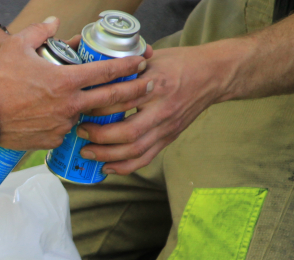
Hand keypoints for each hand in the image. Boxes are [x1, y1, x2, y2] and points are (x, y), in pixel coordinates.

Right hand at [0, 18, 151, 150]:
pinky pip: (67, 131)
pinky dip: (68, 124)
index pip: (106, 72)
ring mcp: (63, 126)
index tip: (142, 62)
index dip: (127, 66)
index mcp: (66, 81)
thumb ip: (40, 32)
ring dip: (96, 110)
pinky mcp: (52, 140)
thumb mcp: (17, 47)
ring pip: (86, 117)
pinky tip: (63, 119)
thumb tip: (54, 23)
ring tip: (101, 104)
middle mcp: (70, 105)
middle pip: (111, 99)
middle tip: (150, 86)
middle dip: (135, 92)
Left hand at [74, 42, 231, 174]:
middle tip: (80, 132)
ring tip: (87, 153)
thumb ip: (127, 68)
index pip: (121, 99)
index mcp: (156, 84)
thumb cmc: (179, 63)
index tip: (80, 107)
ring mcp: (167, 126)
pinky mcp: (169, 137)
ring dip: (108, 155)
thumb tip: (96, 72)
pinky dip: (125, 167)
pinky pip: (146, 158)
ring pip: (135, 149)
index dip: (97, 107)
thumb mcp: (153, 58)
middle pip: (128, 131)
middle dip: (100, 136)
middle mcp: (162, 108)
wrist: (213, 75)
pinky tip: (107, 167)